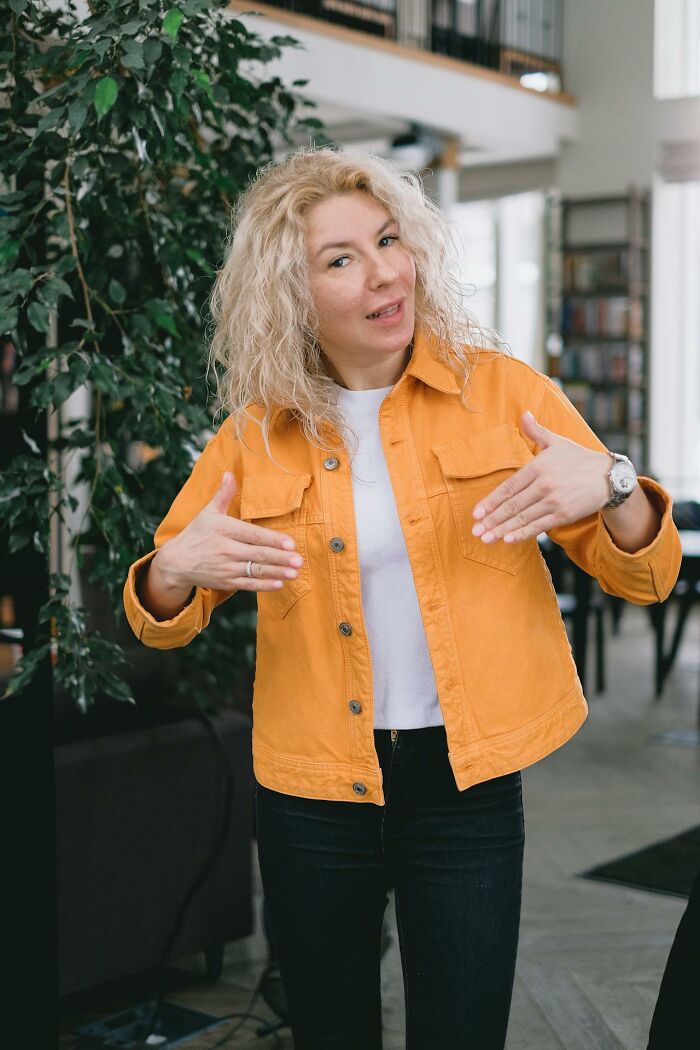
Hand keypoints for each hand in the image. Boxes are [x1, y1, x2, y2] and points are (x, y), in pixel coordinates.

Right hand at [155, 471, 303, 592]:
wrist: (176, 562)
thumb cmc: (196, 534)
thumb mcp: (208, 512)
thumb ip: (223, 494)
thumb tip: (229, 473)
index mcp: (224, 529)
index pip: (253, 535)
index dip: (272, 539)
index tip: (290, 543)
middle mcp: (225, 549)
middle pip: (258, 554)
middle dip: (280, 558)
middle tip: (299, 560)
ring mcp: (226, 568)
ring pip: (255, 571)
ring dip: (277, 572)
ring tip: (294, 573)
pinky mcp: (226, 582)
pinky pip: (248, 584)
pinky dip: (264, 585)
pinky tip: (279, 584)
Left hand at [471, 411, 610, 544]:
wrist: (609, 477)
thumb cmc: (579, 458)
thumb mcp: (557, 442)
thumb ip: (536, 431)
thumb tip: (523, 414)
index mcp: (538, 467)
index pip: (509, 487)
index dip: (491, 501)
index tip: (476, 512)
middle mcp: (544, 485)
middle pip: (512, 505)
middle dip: (492, 519)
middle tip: (475, 530)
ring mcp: (553, 501)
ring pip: (522, 518)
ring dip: (502, 530)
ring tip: (485, 538)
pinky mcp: (563, 515)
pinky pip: (539, 527)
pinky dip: (522, 534)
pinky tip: (508, 540)